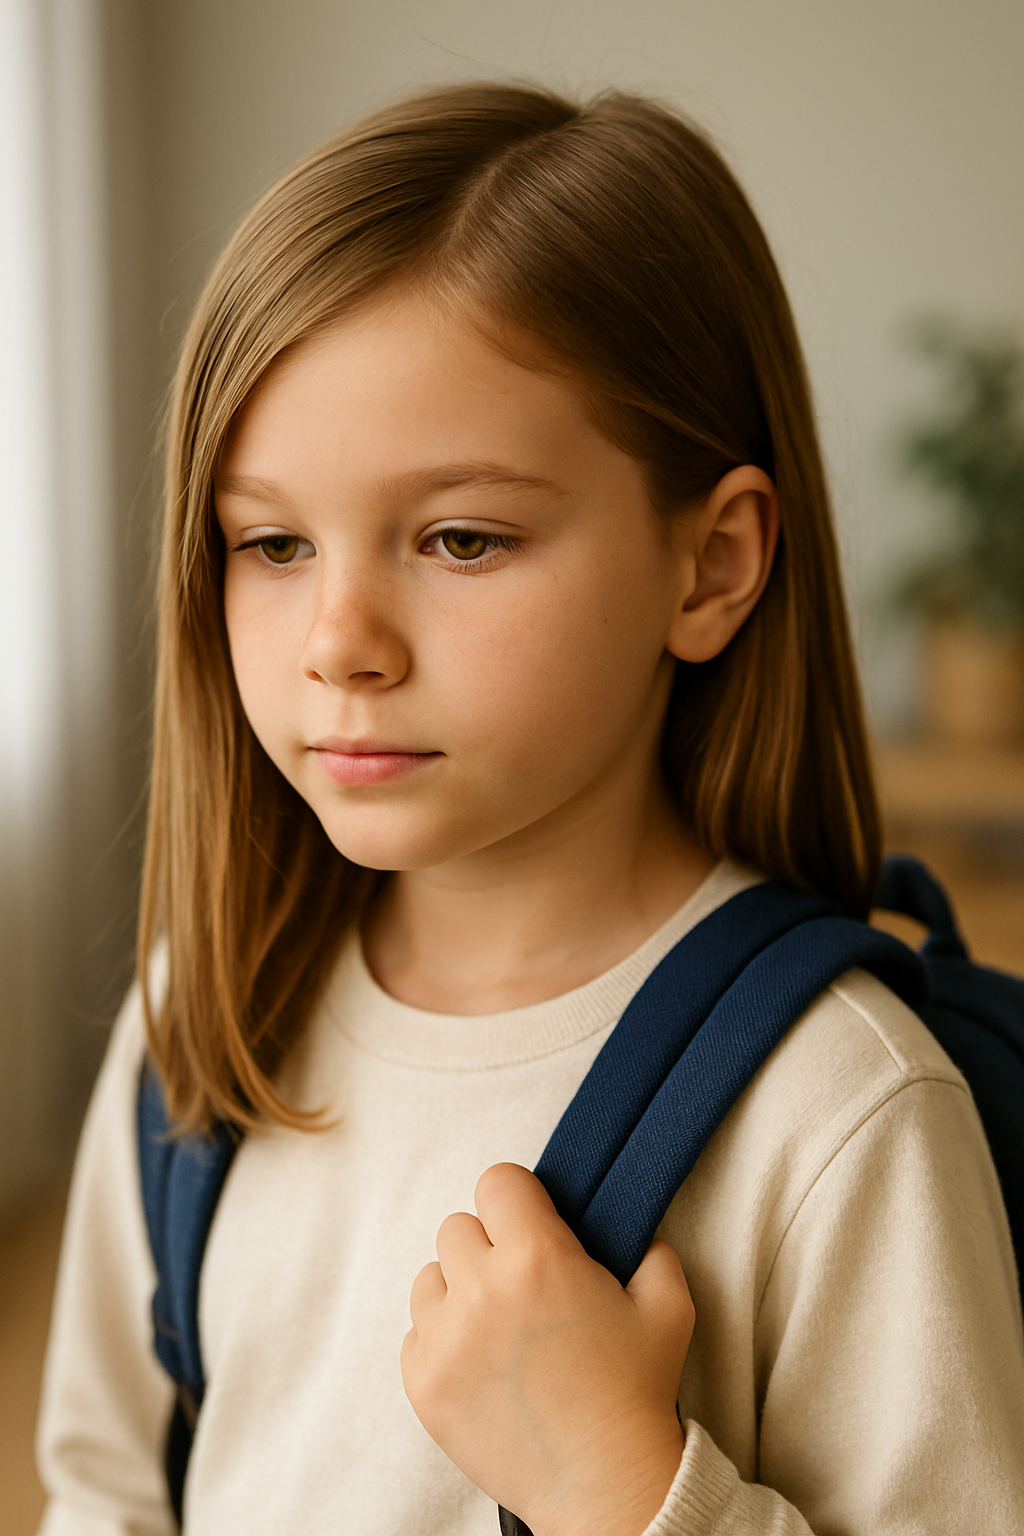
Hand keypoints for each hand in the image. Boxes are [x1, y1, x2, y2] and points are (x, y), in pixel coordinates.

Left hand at [401, 1163, 693, 1535]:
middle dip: (489, 1247)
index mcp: (539, 1258)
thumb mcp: (667, 1306)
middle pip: (458, 1227)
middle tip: (521, 1283)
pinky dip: (442, 1341)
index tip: (530, 1224)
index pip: (497, 1182)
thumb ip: (649, 1248)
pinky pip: (416, 1332)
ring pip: (430, 1277)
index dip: (517, 1200)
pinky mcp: (423, 1382)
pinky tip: (483, 1362)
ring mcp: (445, 1339)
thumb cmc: (635, 1395)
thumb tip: (630, 1226)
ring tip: (499, 1326)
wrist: (604, 1484)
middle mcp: (483, 1289)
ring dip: (459, 1291)